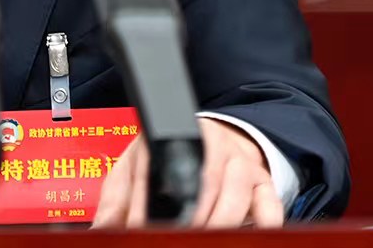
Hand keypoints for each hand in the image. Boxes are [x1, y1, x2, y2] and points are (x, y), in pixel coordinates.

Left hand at [91, 117, 283, 228]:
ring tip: (204, 236)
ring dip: (219, 222)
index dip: (143, 204)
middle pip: (201, 180)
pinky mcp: (264, 183)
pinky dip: (262, 223)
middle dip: (188, 217)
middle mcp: (208, 142)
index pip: (154, 167)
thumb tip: (103, 230)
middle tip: (176, 235)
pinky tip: (246, 233)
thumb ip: (118, 201)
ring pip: (235, 192)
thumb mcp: (136, 173)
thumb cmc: (170, 163)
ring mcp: (239, 162)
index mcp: (169, 136)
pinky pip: (269, 205)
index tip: (138, 227)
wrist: (220, 143)